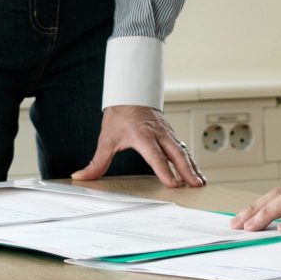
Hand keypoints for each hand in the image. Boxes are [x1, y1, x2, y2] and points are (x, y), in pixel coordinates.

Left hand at [73, 105, 203, 186]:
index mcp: (142, 135)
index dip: (164, 170)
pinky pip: (183, 148)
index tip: (172, 184)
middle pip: (176, 154)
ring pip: (183, 151)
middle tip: (195, 185)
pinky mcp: (170, 134)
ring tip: (199, 182)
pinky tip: (195, 171)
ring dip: (192, 167)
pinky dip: (190, 160)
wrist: (130, 94)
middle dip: (187, 170)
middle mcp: (158, 134)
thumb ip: (96, 162)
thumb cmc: (120, 116)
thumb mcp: (106, 139)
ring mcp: (167, 133)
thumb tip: (81, 176)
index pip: (155, 156)